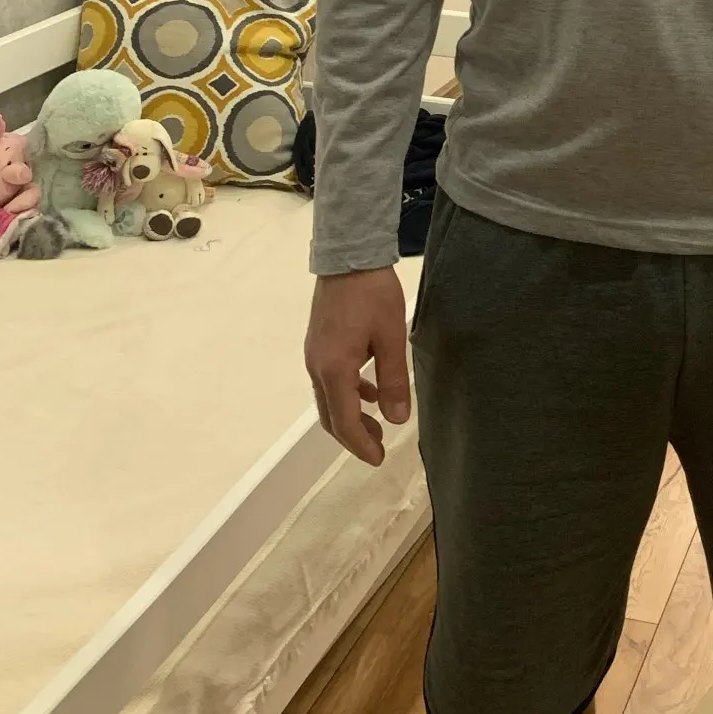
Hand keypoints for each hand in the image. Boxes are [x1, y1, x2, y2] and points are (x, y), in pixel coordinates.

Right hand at [304, 267, 411, 466]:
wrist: (348, 255)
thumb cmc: (372, 294)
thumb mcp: (391, 337)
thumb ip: (393, 380)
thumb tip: (397, 419)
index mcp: (334, 369)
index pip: (344, 421)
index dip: (361, 445)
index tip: (379, 458)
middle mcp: (317, 366)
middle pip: (331, 415)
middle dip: (354, 436)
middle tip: (378, 448)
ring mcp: (314, 355)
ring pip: (329, 398)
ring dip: (351, 415)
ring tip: (378, 423)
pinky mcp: (319, 343)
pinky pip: (330, 379)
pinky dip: (348, 392)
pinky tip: (369, 389)